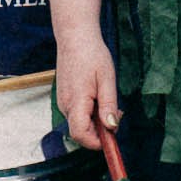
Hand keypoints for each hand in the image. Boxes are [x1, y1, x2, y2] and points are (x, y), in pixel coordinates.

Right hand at [53, 24, 120, 160]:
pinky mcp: (64, 97)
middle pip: (81, 132)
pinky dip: (90, 112)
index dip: (96, 142)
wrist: (75, 37)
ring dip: (96, 120)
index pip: (80, 135)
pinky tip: (98, 96)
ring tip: (107, 99)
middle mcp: (65, 105)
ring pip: (80, 123)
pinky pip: (77, 113)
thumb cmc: (92, 55)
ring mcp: (62, 101)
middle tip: (117, 113)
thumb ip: (108, 106)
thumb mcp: (107, 80)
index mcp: (75, 101)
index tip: (113, 137)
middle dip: (100, 130)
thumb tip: (112, 127)